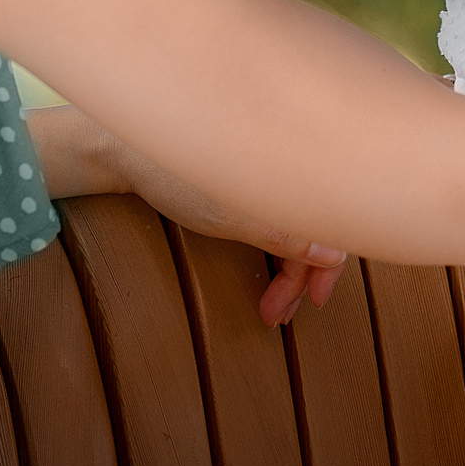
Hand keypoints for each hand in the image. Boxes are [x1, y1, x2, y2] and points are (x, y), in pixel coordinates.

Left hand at [111, 145, 347, 326]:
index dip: (326, 271)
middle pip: (314, 232)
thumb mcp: (231, 217)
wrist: (129, 150)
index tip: (311, 304)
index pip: (330, 228)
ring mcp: (269, 178)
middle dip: (299, 279)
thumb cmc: (177, 178)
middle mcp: (286, 174)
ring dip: (288, 269)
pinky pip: (280, 219)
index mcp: (290, 175)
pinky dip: (276, 249)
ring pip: (296, 229)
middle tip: (276, 315)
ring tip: (269, 305)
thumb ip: (286, 236)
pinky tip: (266, 270)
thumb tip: (334, 254)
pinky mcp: (252, 182)